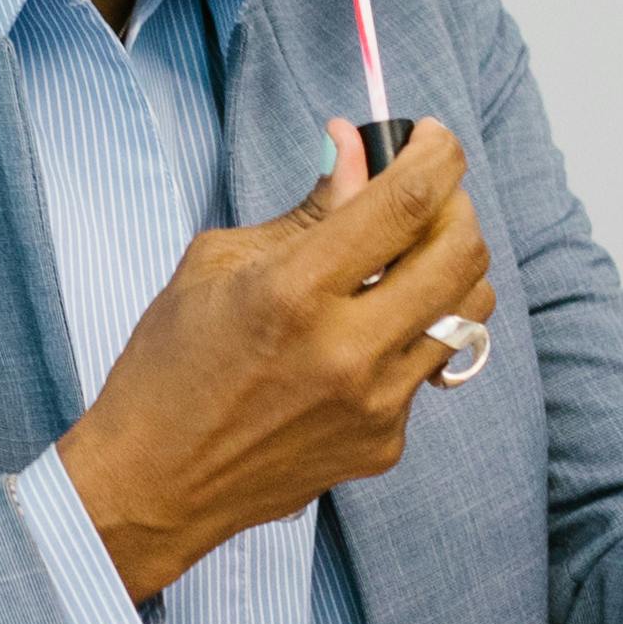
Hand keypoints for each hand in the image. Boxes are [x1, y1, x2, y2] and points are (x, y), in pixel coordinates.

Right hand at [55, 121, 492, 602]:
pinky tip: (362, 335)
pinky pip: (428, 365)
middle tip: (426, 195)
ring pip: (469, 311)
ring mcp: (375, 404)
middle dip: (456, 205)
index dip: (437, 154)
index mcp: (294, 293)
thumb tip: (353, 147)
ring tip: (406, 258)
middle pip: (461, 252)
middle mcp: (347, 351)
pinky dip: (410, 333)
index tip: (433, 138)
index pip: (407, 202)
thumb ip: (306, 210)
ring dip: (449, 268)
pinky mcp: (384, 443)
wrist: (153, 485)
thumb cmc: (169, 367)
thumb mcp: (218, 265)